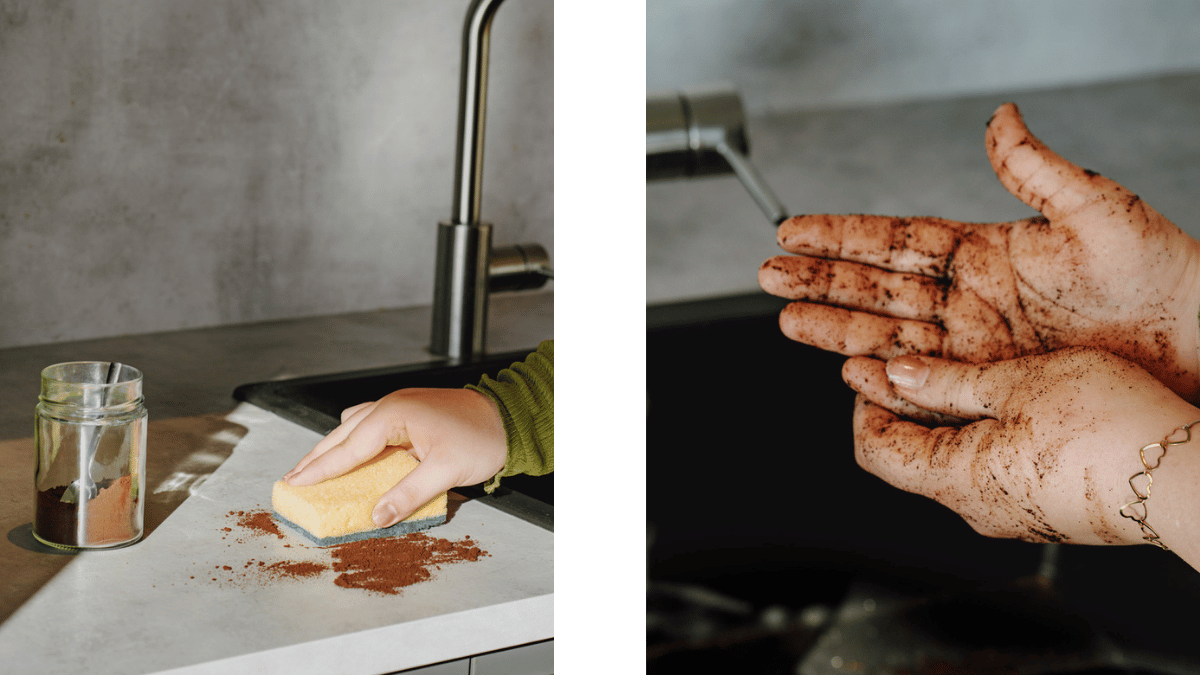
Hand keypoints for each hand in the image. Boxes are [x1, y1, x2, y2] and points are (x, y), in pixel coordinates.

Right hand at [283, 388, 506, 526]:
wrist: (507, 417)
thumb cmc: (481, 437)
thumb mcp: (446, 471)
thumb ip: (408, 494)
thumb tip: (378, 516)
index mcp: (394, 415)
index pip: (347, 448)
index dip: (319, 469)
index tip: (294, 483)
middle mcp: (390, 406)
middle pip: (341, 434)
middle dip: (316, 457)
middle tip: (291, 479)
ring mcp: (397, 405)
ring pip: (352, 427)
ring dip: (332, 447)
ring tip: (312, 469)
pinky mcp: (406, 411)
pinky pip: (368, 424)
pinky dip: (352, 440)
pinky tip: (350, 453)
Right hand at [759, 102, 1199, 400]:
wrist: (1196, 349)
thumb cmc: (1162, 279)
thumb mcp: (1099, 211)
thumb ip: (1037, 170)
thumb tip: (1001, 118)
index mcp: (986, 252)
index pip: (897, 239)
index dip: (842, 234)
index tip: (792, 227)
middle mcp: (970, 299)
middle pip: (877, 288)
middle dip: (820, 280)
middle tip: (767, 273)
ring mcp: (974, 345)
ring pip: (887, 334)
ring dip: (834, 327)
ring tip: (786, 318)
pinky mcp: (986, 386)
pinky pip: (921, 380)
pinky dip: (881, 376)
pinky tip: (847, 369)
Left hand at [842, 347, 1199, 568]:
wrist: (1185, 478)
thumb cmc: (1105, 425)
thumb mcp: (1014, 384)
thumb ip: (944, 383)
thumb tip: (890, 374)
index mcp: (953, 480)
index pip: (875, 449)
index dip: (865, 403)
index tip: (876, 364)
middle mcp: (976, 509)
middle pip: (912, 456)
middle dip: (906, 407)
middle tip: (918, 361)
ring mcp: (1013, 514)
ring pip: (957, 460)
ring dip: (950, 417)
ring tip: (967, 372)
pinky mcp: (1046, 509)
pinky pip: (996, 470)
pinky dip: (987, 433)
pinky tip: (1012, 400)